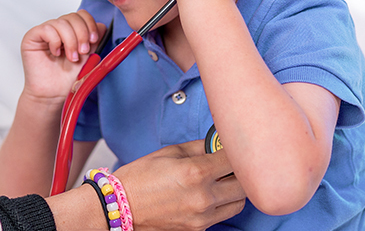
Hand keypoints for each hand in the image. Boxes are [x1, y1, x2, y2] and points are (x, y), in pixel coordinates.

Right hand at [20, 11, 106, 102]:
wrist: (53, 94)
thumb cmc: (67, 79)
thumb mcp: (87, 57)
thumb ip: (94, 41)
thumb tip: (101, 26)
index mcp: (71, 31)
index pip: (81, 15)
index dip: (90, 24)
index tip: (94, 40)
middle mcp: (58, 28)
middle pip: (73, 16)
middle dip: (82, 34)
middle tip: (82, 51)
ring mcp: (45, 31)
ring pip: (62, 22)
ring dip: (70, 41)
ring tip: (71, 57)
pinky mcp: (32, 37)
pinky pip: (47, 29)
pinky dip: (55, 42)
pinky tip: (56, 54)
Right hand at [115, 140, 245, 230]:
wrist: (121, 205)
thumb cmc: (141, 176)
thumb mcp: (168, 152)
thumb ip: (198, 147)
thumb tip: (216, 143)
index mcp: (196, 172)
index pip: (233, 159)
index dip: (233, 150)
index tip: (229, 147)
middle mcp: (204, 197)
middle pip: (243, 184)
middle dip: (238, 171)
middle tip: (227, 164)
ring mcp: (203, 217)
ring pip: (238, 203)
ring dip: (233, 190)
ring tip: (220, 181)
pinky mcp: (199, 229)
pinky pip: (222, 215)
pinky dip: (220, 204)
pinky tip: (205, 195)